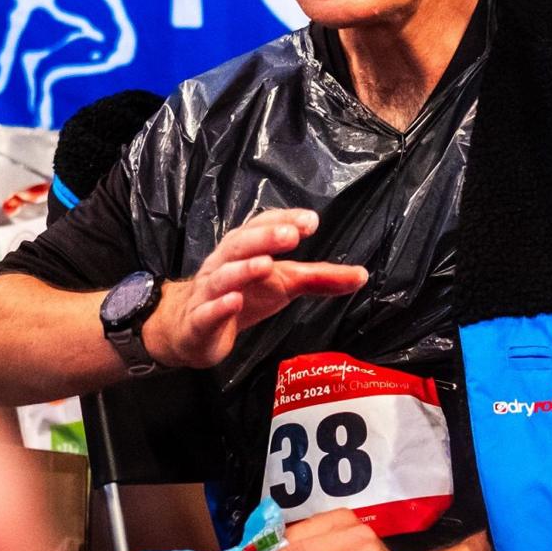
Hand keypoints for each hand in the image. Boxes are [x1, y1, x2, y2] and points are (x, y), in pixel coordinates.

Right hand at [144, 208, 365, 369]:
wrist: (189, 329)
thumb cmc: (242, 297)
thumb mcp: (283, 284)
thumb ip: (319, 278)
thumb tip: (362, 275)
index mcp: (243, 249)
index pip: (261, 227)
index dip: (283, 221)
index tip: (310, 221)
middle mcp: (223, 264)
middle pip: (240, 245)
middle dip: (264, 238)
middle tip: (291, 235)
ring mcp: (208, 293)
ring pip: (222, 277)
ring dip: (243, 269)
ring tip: (266, 265)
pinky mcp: (199, 322)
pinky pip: (206, 312)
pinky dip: (219, 306)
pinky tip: (233, 302)